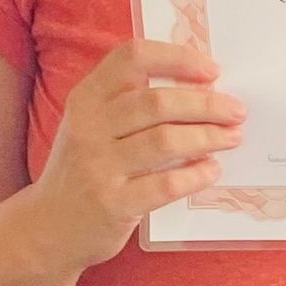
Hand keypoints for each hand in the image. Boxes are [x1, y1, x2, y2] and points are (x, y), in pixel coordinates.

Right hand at [30, 39, 244, 268]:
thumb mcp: (91, 125)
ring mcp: (99, 166)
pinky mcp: (113, 204)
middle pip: (158, 101)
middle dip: (206, 103)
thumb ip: (129, 102)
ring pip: (166, 140)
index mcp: (86, 98)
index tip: (212, 70)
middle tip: (236, 110)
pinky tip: (212, 170)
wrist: (48, 228)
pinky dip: (196, 175)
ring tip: (232, 137)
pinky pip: (166, 184)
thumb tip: (199, 87)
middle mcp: (89, 127)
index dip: (177, 58)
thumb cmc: (83, 170)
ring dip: (208, 136)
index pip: (133, 58)